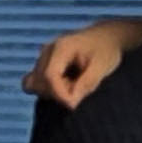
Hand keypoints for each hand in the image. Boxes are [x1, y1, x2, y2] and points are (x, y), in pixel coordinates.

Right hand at [25, 18, 141, 104]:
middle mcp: (47, 50)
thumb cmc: (106, 50)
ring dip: (53, 92)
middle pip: (40, 82)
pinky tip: (66, 84)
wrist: (105, 37)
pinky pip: (35, 82)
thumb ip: (87, 83)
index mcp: (61, 47)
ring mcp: (42, 57)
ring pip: (34, 84)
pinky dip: (48, 89)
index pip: (50, 76)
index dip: (60, 95)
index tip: (74, 105)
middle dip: (58, 94)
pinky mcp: (42, 64)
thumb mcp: (102, 66)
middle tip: (80, 91)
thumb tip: (71, 103)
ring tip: (74, 85)